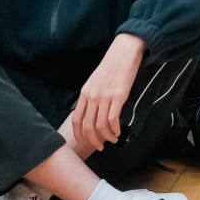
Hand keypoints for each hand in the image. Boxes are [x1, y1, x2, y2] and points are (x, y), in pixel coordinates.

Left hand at [71, 34, 145, 151]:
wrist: (123, 53)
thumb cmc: (112, 66)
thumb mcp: (95, 81)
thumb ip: (92, 96)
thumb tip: (93, 112)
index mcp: (84, 94)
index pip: (76, 119)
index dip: (79, 134)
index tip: (84, 142)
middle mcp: (92, 97)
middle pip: (87, 126)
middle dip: (93, 140)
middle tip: (100, 147)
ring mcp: (104, 97)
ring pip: (100, 125)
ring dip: (106, 136)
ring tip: (112, 140)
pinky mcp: (118, 96)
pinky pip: (113, 119)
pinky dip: (115, 129)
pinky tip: (119, 132)